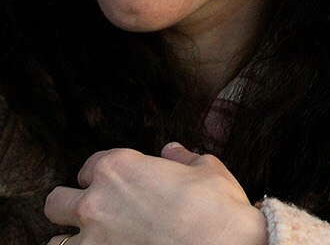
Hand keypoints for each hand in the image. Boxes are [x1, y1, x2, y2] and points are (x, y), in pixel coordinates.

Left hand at [43, 143, 265, 244]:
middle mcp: (95, 201)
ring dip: (72, 239)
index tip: (118, 185)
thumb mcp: (207, 170)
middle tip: (95, 213)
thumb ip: (182, 159)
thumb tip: (171, 151)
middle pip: (56, 202)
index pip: (90, 166)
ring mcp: (91, 238)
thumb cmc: (216, 207)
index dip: (104, 176)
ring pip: (56, 240)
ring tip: (96, 241)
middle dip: (70, 206)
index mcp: (119, 168)